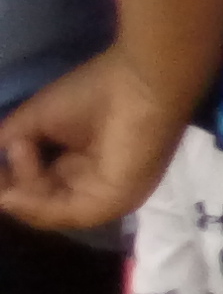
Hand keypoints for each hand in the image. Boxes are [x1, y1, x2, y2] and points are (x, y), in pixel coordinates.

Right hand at [0, 48, 187, 232]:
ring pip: (48, 211)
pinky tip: (18, 186)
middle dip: (14, 186)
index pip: (38, 189)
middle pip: (40, 204)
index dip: (11, 180)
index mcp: (79, 167)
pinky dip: (36, 203)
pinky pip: (67, 213)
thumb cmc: (95, 91)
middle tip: (7, 157)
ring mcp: (105, 197)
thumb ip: (6, 147)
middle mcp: (92, 186)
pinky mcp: (115, 200)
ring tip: (23, 149)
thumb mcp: (34, 122)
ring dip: (25, 187)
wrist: (138, 80)